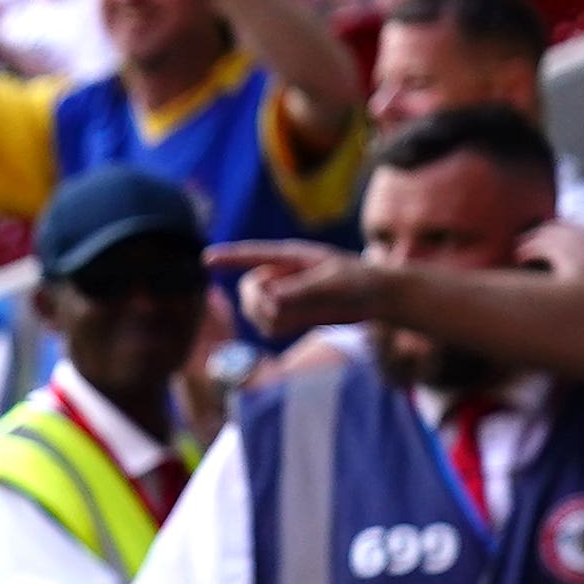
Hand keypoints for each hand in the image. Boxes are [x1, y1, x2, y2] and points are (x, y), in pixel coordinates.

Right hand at [216, 239, 386, 339]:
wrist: (377, 297)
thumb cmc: (359, 281)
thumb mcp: (332, 283)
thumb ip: (300, 290)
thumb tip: (269, 300)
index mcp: (290, 256)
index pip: (253, 254)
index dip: (229, 256)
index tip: (206, 259)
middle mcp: (281, 274)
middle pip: (249, 288)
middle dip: (256, 303)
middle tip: (276, 310)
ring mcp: (284, 294)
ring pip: (255, 310)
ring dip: (269, 319)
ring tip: (297, 318)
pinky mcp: (290, 313)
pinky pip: (268, 326)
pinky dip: (277, 329)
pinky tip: (298, 325)